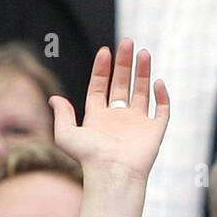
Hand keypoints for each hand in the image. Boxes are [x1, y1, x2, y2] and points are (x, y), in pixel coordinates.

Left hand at [49, 40, 169, 181]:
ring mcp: (138, 123)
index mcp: (99, 115)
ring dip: (143, 72)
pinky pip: (162, 110)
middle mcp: (119, 117)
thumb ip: (62, 114)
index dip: (103, 68)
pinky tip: (158, 82)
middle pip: (122, 84)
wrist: (113, 173)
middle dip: (125, 63)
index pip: (101, 85)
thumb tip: (54, 98)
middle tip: (127, 42)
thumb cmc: (89, 157)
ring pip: (143, 92)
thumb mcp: (65, 134)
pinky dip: (162, 97)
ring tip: (143, 52)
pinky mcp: (155, 131)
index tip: (105, 51)